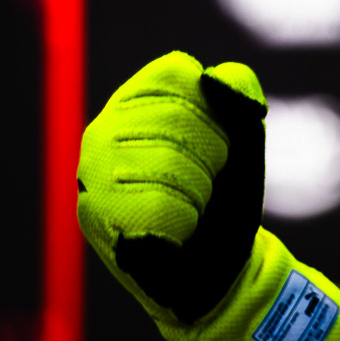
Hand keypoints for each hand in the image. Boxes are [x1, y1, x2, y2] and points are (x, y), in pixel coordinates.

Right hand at [77, 53, 339, 340]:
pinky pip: (156, 204)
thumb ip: (239, 96)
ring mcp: (91, 172)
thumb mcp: (247, 138)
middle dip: (211, 155)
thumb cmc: (229, 196)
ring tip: (190, 206)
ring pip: (167, 160)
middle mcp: (103, 130)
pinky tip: (178, 231)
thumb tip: (210, 78)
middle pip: (178, 116)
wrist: (223, 268)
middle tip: (206, 183)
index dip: (214, 108)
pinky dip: (184, 220)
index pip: (176, 72)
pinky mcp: (93, 215)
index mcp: (137, 102)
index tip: (218, 142)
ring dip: (198, 189)